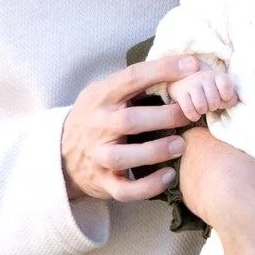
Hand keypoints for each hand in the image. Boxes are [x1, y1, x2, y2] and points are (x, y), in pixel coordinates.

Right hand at [59, 56, 196, 202]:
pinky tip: (168, 176)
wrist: (62, 153)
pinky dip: (148, 186)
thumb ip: (134, 84)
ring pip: (123, 157)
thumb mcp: (106, 93)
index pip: (132, 78)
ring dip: (155, 151)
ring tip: (181, 145)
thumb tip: (180, 64)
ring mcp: (97, 156)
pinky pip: (125, 190)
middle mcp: (97, 125)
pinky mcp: (102, 182)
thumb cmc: (98, 117)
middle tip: (191, 114)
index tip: (192, 65)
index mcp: (101, 97)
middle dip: (164, 117)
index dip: (162, 70)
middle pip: (129, 120)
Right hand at [168, 65, 237, 120]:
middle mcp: (204, 76)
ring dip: (202, 111)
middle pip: (214, 101)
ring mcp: (191, 83)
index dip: (226, 97)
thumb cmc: (209, 89)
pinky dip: (194, 116)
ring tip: (202, 107)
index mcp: (217, 75)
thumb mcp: (221, 90)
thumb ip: (230, 97)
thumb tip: (230, 100)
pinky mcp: (180, 92)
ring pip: (201, 106)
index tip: (222, 98)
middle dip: (213, 107)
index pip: (226, 86)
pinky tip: (195, 113)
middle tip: (209, 103)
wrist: (185, 80)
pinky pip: (189, 110)